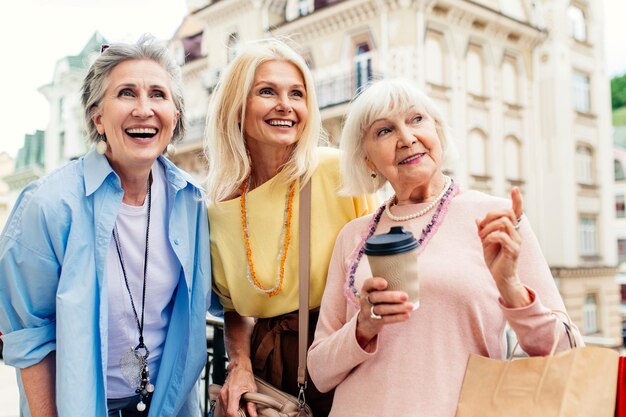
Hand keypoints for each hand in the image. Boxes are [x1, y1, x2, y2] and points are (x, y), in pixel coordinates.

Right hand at [219, 364, 257, 416]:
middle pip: (227, 414)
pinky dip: (231, 410)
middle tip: (245, 414)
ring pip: (224, 412)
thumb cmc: (245, 375)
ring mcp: (221, 395)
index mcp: (232, 393)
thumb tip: (253, 415)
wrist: (238, 367)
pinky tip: (238, 407)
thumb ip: (252, 404)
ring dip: (233, 414)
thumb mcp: (251, 389)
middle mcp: (224, 395)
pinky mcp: (221, 396)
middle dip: (236, 416)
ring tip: (242, 410)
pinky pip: (224, 407)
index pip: (231, 412)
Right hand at [355, 277, 412, 349]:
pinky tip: (407, 315)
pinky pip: (386, 319)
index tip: (385, 283)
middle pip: (376, 297)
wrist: (367, 319)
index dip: (376, 283)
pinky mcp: (374, 321)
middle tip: (405, 296)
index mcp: (366, 289)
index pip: (368, 283)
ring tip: (410, 306)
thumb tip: (410, 277)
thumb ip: (389, 284)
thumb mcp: (377, 290)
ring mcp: (368, 311)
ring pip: (382, 309)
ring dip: (397, 308)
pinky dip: (397, 317)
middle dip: (391, 296)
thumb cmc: (379, 300)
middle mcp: (365, 299)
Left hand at [476, 187, 529, 306]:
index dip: (517, 200)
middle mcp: (517, 233)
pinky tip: (486, 243)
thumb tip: (477, 219)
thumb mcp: (486, 242)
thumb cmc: (494, 259)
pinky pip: (501, 236)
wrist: (500, 278)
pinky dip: (489, 237)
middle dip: (490, 217)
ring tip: (483, 238)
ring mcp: (517, 241)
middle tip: (481, 229)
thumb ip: (483, 230)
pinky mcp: (513, 250)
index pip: (517, 212)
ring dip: (488, 228)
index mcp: (511, 230)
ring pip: (503, 222)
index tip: (515, 188)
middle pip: (506, 213)